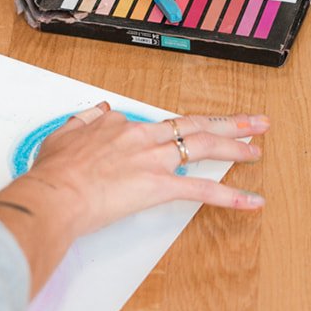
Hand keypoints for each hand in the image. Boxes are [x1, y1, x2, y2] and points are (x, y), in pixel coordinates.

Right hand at [23, 104, 265, 237]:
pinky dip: (231, 196)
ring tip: (256, 147)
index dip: (171, 132)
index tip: (178, 137)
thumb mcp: (63, 136)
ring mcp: (154, 160)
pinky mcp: (159, 186)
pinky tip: (251, 200)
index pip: (156, 125)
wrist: (53, 194)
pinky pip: (202, 190)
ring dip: (236, 145)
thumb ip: (84, 121)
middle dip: (228, 123)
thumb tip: (97, 111)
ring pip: (204, 146)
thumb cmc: (53, 173)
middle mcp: (143, 137)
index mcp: (121, 126)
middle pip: (194, 124)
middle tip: (253, 122)